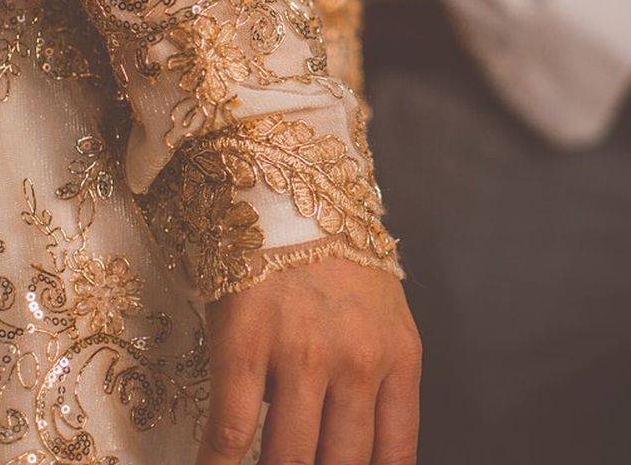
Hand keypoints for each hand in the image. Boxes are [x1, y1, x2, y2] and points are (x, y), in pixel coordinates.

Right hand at [196, 258, 421, 464]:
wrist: (291, 194)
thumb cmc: (336, 260)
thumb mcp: (383, 318)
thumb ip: (379, 381)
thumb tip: (353, 451)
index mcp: (399, 358)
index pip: (395, 453)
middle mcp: (358, 362)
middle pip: (342, 464)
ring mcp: (302, 356)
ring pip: (289, 459)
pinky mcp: (245, 347)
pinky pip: (232, 433)